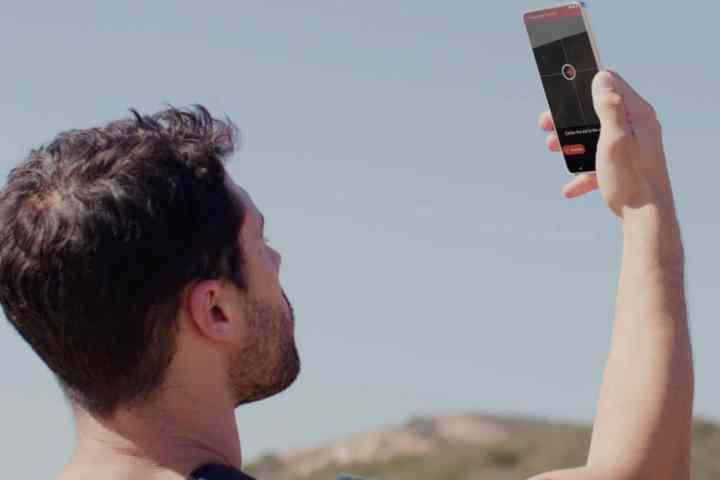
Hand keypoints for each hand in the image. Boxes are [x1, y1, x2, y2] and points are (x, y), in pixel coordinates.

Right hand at [539, 70, 674, 218]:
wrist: (646, 218)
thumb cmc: (631, 178)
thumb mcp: (615, 138)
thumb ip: (609, 107)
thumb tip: (602, 77)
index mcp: (637, 114)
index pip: (612, 82)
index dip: (586, 82)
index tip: (563, 89)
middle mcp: (636, 126)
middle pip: (597, 112)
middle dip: (569, 118)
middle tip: (546, 124)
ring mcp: (631, 146)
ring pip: (594, 136)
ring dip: (572, 142)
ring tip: (553, 148)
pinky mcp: (625, 165)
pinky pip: (599, 161)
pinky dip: (583, 172)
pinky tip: (570, 188)